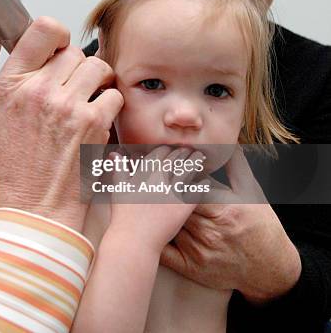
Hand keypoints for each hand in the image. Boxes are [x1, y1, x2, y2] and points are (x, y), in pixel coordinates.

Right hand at [0, 17, 122, 231]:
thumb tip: (43, 56)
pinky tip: (96, 120)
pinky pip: (113, 94)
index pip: (42, 30)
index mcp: (12, 85)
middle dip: (77, 68)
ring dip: (97, 82)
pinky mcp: (93, 123)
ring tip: (88, 101)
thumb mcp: (2, 117)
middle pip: (74, 51)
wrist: (35, 206)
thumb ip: (22, 82)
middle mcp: (39, 90)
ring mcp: (68, 105)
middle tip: (73, 88)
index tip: (59, 46)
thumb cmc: (18, 168)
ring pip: (98, 67)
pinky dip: (109, 105)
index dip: (57, 35)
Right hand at [107, 146, 204, 252]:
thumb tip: (115, 154)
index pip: (160, 152)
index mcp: (144, 172)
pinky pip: (197, 190)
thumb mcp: (118, 189)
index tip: (170, 149)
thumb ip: (119, 169)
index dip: (167, 149)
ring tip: (200, 158)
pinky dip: (202, 184)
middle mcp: (160, 178)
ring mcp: (173, 191)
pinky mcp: (184, 205)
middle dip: (183, 152)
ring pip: (188, 170)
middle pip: (176, 158)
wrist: (135, 239)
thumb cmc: (123, 216)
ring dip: (195, 162)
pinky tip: (205, 181)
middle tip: (190, 150)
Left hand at [160, 146, 301, 302]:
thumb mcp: (252, 193)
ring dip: (153, 212)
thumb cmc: (261, 226)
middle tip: (145, 179)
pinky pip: (164, 251)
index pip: (189, 188)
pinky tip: (145, 224)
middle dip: (161, 193)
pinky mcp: (191, 267)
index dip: (175, 178)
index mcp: (225, 210)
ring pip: (167, 224)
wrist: (271, 269)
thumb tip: (227, 141)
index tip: (165, 168)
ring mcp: (199, 251)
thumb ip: (236, 166)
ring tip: (140, 197)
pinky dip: (153, 236)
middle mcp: (211, 231)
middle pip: (174, 206)